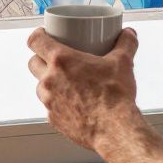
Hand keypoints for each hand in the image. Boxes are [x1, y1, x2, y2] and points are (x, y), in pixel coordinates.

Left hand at [27, 27, 143, 151]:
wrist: (115, 129)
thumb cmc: (115, 96)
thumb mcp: (123, 63)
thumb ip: (126, 43)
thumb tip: (129, 33)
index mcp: (61, 61)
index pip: (35, 41)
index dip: (37, 35)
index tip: (43, 34)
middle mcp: (49, 80)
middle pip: (33, 62)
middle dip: (40, 58)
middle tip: (55, 58)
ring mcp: (48, 101)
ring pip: (40, 86)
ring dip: (48, 82)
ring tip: (65, 81)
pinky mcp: (52, 118)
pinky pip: (49, 106)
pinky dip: (57, 102)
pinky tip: (71, 102)